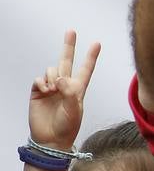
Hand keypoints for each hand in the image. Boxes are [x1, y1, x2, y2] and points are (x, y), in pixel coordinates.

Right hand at [28, 30, 99, 150]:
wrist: (50, 139)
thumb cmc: (67, 127)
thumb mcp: (74, 111)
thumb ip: (70, 93)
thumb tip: (61, 78)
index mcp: (78, 89)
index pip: (86, 69)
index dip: (91, 57)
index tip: (97, 43)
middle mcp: (65, 85)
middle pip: (67, 61)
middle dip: (68, 46)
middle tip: (71, 31)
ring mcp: (51, 87)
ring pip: (52, 70)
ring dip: (52, 76)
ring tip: (53, 90)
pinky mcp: (38, 92)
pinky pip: (39, 79)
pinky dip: (41, 82)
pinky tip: (44, 90)